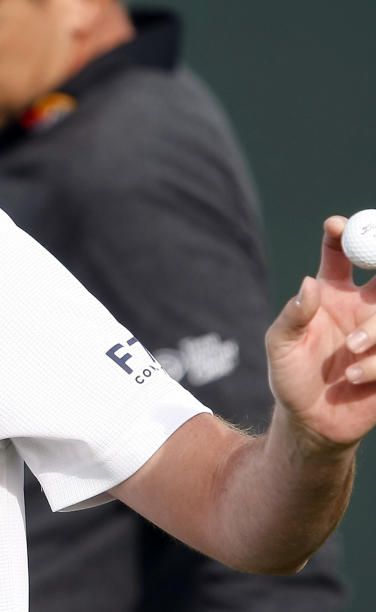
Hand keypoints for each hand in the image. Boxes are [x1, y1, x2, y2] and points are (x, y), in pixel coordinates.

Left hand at [266, 216, 375, 448]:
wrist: (311, 421)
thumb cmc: (290, 377)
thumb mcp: (279, 345)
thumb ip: (292, 315)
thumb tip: (308, 283)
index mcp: (332, 293)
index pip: (342, 252)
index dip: (342, 234)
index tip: (335, 225)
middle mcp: (363, 305)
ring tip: (350, 350)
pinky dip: (375, 363)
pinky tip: (353, 376)